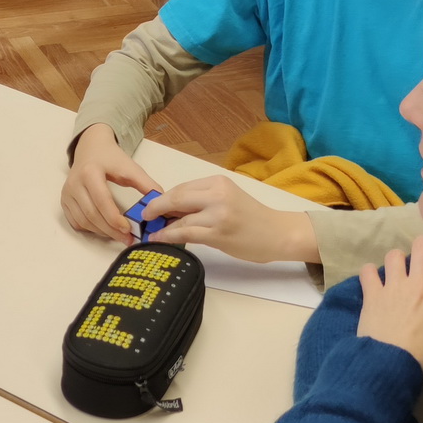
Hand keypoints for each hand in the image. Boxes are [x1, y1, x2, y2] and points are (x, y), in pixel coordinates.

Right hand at [61, 125, 163, 241]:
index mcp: (90, 172)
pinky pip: (76, 222)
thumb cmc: (111, 158)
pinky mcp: (64, 201)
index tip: (128, 229)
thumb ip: (146, 184)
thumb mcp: (130, 167)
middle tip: (126, 239)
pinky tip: (104, 229)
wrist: (91, 148)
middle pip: (91, 214)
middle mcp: (74, 183)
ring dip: (101, 232)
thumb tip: (160, 202)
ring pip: (83, 221)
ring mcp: (67, 193)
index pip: (101, 201)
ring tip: (118, 235)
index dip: (114, 218)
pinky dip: (90, 229)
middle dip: (110, 230)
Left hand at [141, 176, 316, 263]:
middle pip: (176, 197)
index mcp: (218, 182)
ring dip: (161, 226)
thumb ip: (202, 200)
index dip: (162, 198)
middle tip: (144, 217)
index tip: (151, 207)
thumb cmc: (252, 218)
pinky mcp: (218, 233)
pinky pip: (186, 232)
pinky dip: (169, 236)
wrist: (278, 234)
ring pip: (179, 217)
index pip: (182, 187)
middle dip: (155, 208)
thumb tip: (170, 209)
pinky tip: (160, 239)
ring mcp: (218, 214)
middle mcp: (217, 194)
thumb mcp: (227, 199)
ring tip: (150, 232)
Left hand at [355, 236, 422, 376]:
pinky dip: (368, 274)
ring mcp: (395, 285)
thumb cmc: (421, 360)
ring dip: (395, 260)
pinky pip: (368, 271)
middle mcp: (420, 283)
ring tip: (394, 271)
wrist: (389, 363)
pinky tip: (370, 281)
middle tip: (421, 256)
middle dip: (422, 245)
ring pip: (395, 254)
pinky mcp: (373, 292)